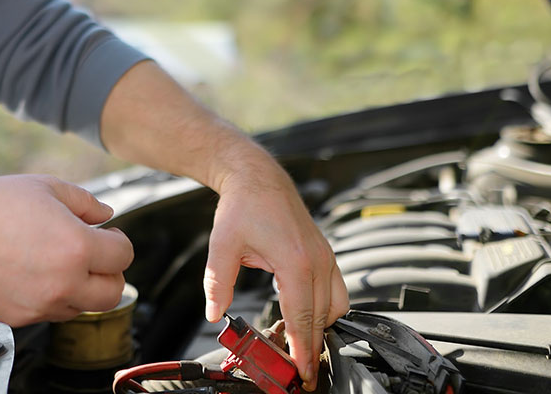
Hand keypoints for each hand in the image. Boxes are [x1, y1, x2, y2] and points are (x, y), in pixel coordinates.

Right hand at [0, 175, 133, 324]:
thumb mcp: (43, 187)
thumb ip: (84, 201)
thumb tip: (105, 214)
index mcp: (75, 247)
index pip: (123, 255)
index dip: (118, 241)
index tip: (109, 235)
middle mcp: (63, 282)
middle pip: (113, 292)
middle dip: (110, 272)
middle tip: (96, 255)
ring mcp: (42, 305)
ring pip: (84, 306)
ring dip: (83, 286)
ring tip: (61, 261)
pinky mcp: (22, 317)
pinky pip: (53, 312)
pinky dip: (55, 296)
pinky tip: (38, 273)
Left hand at [202, 161, 348, 390]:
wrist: (258, 178)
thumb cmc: (242, 207)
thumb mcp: (222, 246)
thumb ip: (218, 283)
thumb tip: (215, 313)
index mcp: (295, 262)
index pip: (302, 317)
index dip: (302, 349)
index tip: (302, 372)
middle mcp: (317, 260)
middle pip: (321, 317)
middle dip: (312, 347)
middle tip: (302, 373)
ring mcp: (325, 256)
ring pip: (335, 306)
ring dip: (321, 327)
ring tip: (301, 345)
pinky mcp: (325, 253)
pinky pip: (335, 290)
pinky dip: (325, 308)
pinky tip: (306, 317)